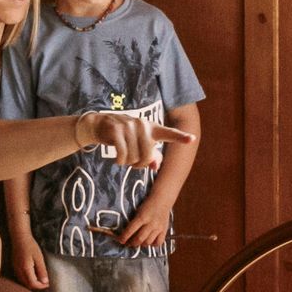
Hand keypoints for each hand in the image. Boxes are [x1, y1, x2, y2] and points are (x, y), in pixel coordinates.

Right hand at [10, 231, 49, 290]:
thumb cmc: (30, 246)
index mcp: (25, 268)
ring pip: (23, 281)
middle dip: (37, 285)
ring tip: (40, 279)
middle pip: (27, 284)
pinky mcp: (15, 266)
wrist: (20, 237)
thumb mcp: (39, 258)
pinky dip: (27, 279)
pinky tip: (33, 274)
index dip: (41, 286)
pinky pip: (20, 277)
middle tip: (45, 282)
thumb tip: (45, 282)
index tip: (48, 283)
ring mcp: (15, 268)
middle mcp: (19, 270)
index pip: (33, 284)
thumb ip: (42, 270)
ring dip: (32, 283)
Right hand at [77, 112, 193, 167]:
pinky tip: (117, 159)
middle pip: (147, 157)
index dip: (180, 137)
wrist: (99, 125)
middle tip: (132, 160)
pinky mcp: (116, 130)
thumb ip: (150, 156)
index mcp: (151, 128)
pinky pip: (123, 155)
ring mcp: (129, 126)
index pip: (168, 133)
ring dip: (127, 163)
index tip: (192, 139)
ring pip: (134, 158)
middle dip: (139, 164)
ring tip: (123, 156)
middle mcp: (143, 125)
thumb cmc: (123, 136)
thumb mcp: (138, 144)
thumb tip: (155, 166)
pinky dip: (120, 161)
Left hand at [113, 202, 172, 250]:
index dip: (123, 237)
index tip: (120, 240)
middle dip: (131, 243)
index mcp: (142, 217)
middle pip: (139, 239)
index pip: (130, 230)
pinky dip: (152, 244)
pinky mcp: (164, 230)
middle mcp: (150, 223)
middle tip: (128, 243)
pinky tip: (149, 241)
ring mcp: (158, 228)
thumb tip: (126, 233)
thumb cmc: (148, 204)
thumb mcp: (138, 211)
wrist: (162, 198)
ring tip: (138, 242)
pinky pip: (158, 242)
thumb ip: (134, 222)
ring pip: (148, 242)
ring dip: (141, 244)